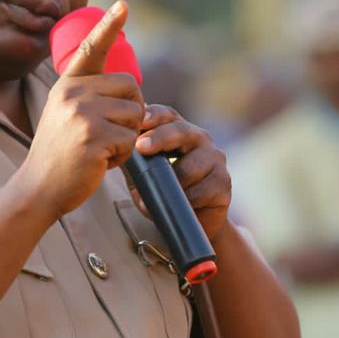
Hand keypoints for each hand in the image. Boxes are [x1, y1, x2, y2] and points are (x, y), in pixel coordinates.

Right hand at [18, 1, 144, 216]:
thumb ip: (91, 96)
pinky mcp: (93, 138)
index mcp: (67, 84)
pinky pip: (131, 140)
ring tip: (100, 150)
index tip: (123, 5)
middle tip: (109, 133)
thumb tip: (131, 88)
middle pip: (132, 87)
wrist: (38, 188)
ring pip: (135, 115)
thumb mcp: (66, 113)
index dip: (110, 26)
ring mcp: (82, 115)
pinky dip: (123, 157)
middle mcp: (73, 93)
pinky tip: (100, 163)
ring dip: (127, 137)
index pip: (93, 49)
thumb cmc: (60, 153)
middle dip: (132, 112)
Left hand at [133, 104, 230, 241]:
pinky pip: (201, 191)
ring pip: (190, 166)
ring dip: (167, 183)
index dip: (154, 115)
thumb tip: (115, 148)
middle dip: (160, 137)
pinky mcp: (223, 185)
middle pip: (181, 132)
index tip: (141, 121)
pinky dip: (183, 201)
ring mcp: (215, 160)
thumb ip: (133, 159)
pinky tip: (175, 206)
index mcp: (179, 130)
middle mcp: (200, 139)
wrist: (190, 222)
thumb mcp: (143, 173)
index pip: (167, 115)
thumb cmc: (164, 191)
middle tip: (140, 147)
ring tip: (148, 200)